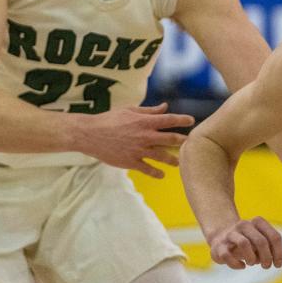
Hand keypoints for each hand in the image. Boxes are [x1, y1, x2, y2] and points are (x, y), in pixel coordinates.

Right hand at [73, 101, 193, 177]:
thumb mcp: (129, 110)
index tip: (191, 121)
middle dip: (182, 141)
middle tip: (190, 143)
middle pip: (171, 139)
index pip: (169, 120)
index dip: (182, 120)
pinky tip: (162, 175)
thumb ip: (149, 111)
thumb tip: (165, 107)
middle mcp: (145, 136)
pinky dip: (156, 173)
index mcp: (144, 121)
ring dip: (173, 160)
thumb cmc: (109, 119)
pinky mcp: (131, 162)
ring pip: (162, 156)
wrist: (89, 134)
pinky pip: (148, 170)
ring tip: (178, 163)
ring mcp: (139, 150)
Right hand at [208, 216, 281, 269]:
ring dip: (252, 258)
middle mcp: (244, 225)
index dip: (279, 253)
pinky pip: (227, 255)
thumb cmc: (247, 242)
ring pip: (244, 244)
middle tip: (266, 266)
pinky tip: (242, 266)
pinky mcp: (218, 246)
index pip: (274, 237)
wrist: (220, 237)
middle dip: (266, 257)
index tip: (278, 265)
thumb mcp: (260, 242)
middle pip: (261, 241)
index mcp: (257, 222)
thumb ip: (269, 248)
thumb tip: (276, 261)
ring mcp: (230, 234)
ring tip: (252, 263)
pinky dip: (237, 264)